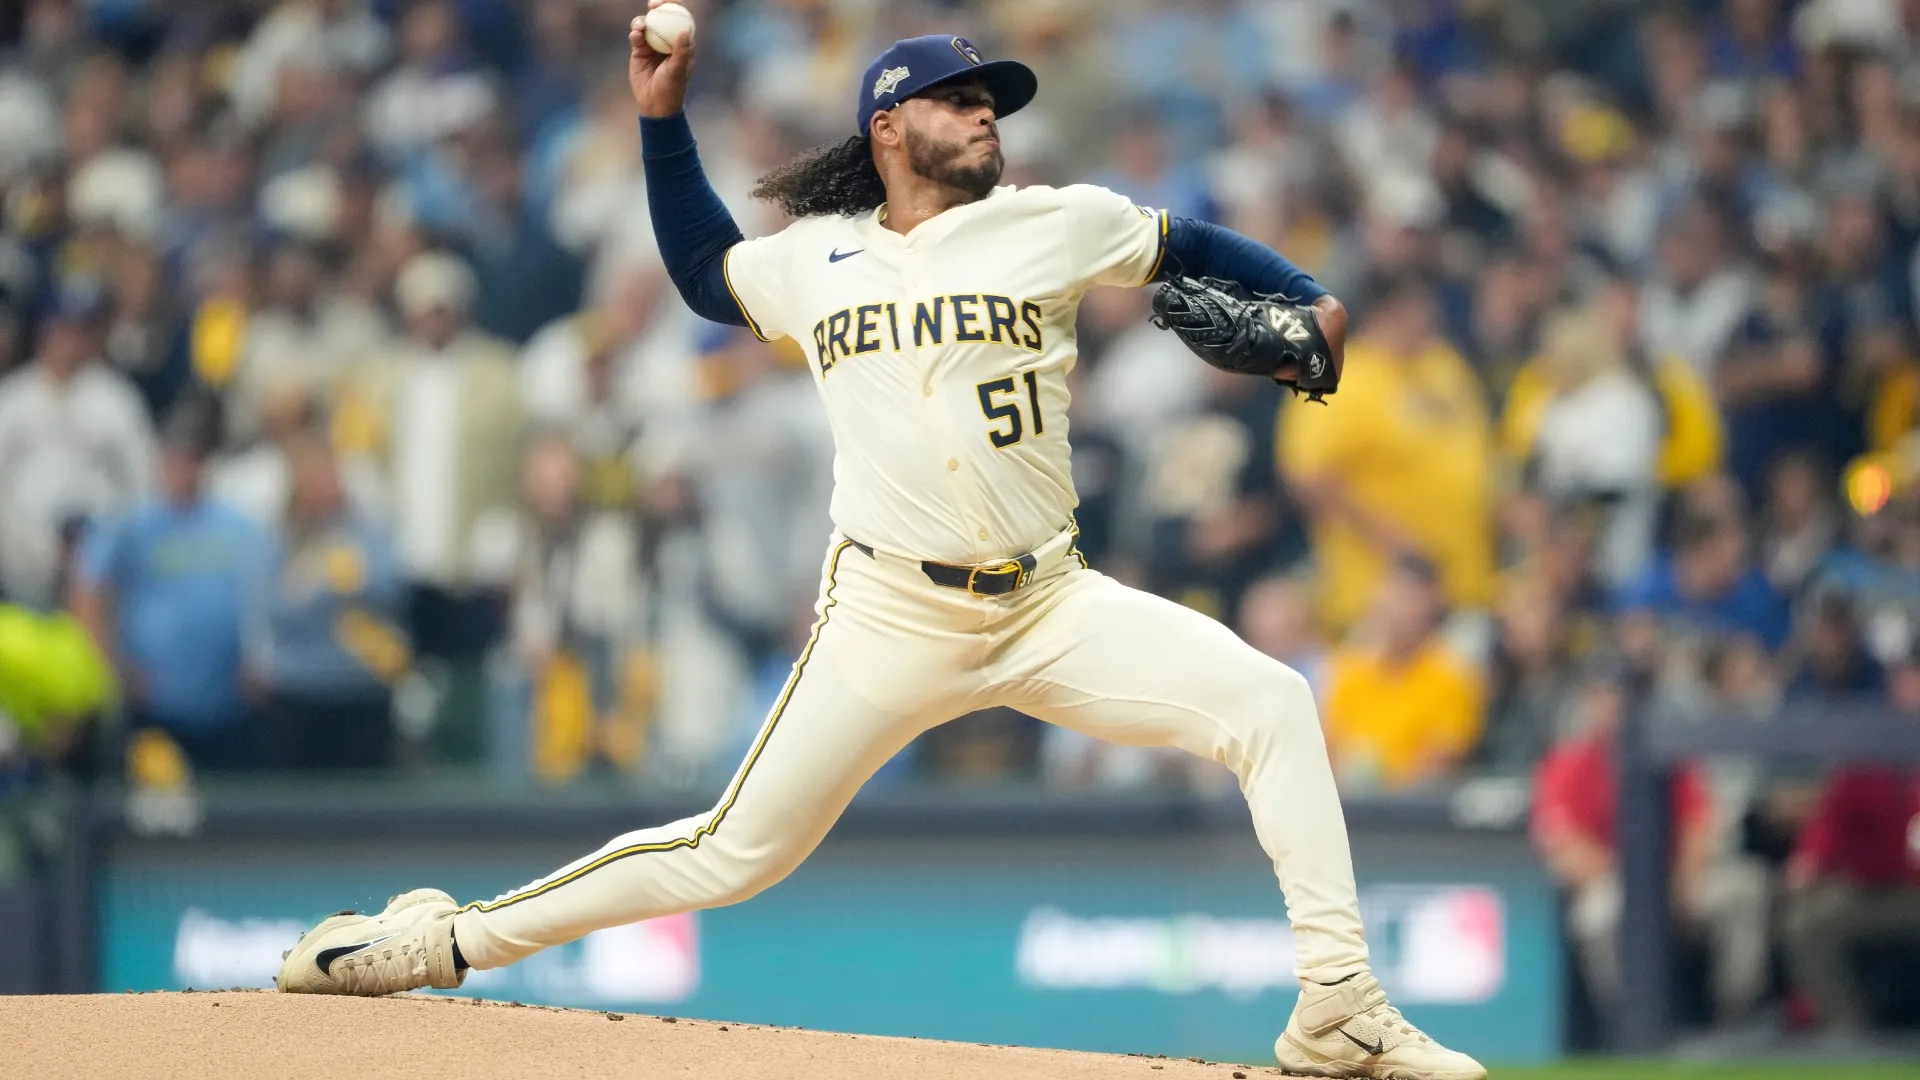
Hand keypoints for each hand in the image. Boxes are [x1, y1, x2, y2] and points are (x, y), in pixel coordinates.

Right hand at [629, 1, 695, 118]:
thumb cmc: (672, 89)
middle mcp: (667, 40)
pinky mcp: (639, 50)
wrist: (655, 104)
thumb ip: (681, 52)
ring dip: (642, 21)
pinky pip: (636, 36)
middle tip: (653, 4)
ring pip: (647, 25)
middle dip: (658, 6)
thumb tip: (684, 31)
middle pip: (662, 17)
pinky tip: (636, 35)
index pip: (681, 19)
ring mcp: (652, 44)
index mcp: (682, 43)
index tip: (668, 3)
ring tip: (640, 27)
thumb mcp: (678, 71)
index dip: (675, 6)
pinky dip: (635, 33)